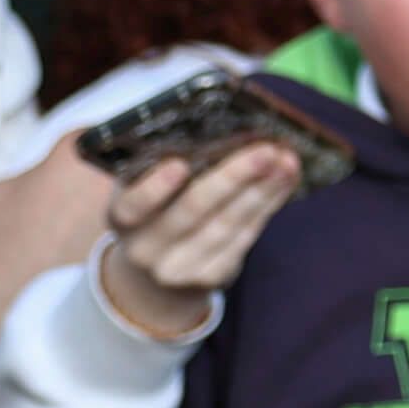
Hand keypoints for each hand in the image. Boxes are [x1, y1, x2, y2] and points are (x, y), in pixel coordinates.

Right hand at [84, 139, 301, 340]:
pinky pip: (243, 239)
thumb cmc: (157, 209)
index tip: (179, 164)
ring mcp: (178, 269)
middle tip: (266, 150)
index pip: (133, 205)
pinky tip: (283, 183)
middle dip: (232, 178)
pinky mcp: (210, 278)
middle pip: (192, 211)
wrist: (155, 271)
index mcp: (122, 217)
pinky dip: (267, 207)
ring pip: (226, 225)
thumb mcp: (145, 189)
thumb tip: (227, 129)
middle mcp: (144, 248)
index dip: (155, 188)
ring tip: (287, 162)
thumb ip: (168, 164)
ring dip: (262, 191)